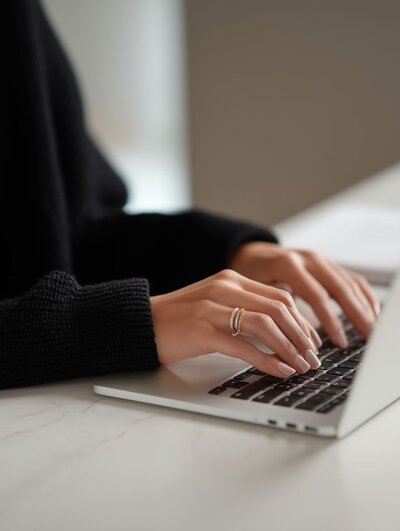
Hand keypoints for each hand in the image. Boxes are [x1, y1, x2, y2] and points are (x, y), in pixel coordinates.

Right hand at [151, 269, 322, 376]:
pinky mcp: (203, 330)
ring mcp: (214, 307)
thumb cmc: (180, 319)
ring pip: (266, 325)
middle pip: (279, 309)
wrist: (143, 322)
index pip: (280, 297)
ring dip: (290, 348)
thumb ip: (244, 309)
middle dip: (302, 336)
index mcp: (232, 279)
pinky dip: (268, 360)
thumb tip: (279, 330)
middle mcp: (226, 288)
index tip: (312, 342)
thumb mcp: (216, 304)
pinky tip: (280, 371)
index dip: (302, 321)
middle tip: (313, 358)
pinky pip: (245, 346)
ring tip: (301, 367)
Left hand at [229, 242, 379, 346]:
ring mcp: (320, 259)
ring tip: (372, 330)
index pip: (317, 295)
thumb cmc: (249, 276)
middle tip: (368, 338)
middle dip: (356, 314)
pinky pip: (351, 278)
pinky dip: (364, 295)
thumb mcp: (254, 291)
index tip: (339, 342)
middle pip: (339, 287)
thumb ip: (275, 308)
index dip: (330, 321)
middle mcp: (308, 258)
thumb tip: (293, 341)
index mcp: (289, 264)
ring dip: (364, 306)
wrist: (250, 254)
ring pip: (349, 282)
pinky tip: (371, 311)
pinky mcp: (327, 263)